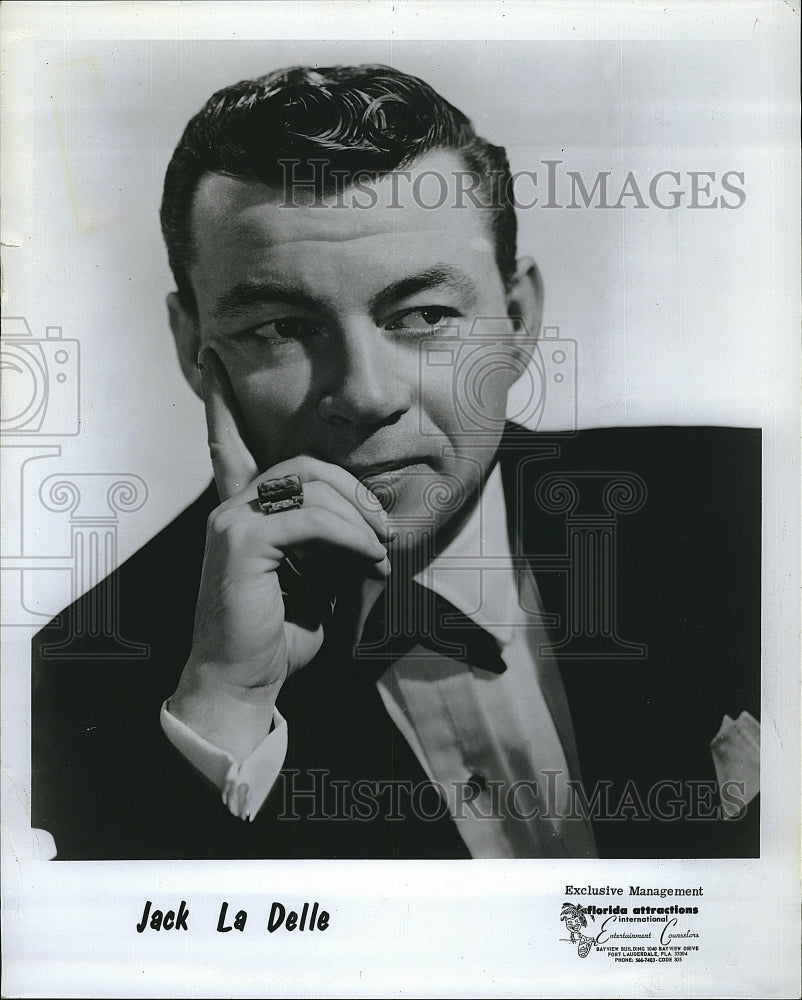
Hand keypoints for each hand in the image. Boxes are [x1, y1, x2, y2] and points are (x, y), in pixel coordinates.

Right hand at [168, 348, 390, 764]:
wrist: (246, 680)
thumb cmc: (280, 632)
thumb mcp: (315, 578)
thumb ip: (330, 540)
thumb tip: (372, 525)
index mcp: (245, 511)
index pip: (231, 445)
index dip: (223, 406)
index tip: (213, 359)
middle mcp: (232, 506)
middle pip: (306, 462)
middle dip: (357, 490)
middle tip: (384, 531)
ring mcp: (231, 519)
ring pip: (312, 483)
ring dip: (360, 518)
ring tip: (377, 556)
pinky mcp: (239, 539)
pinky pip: (310, 515)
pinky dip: (349, 535)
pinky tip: (365, 559)